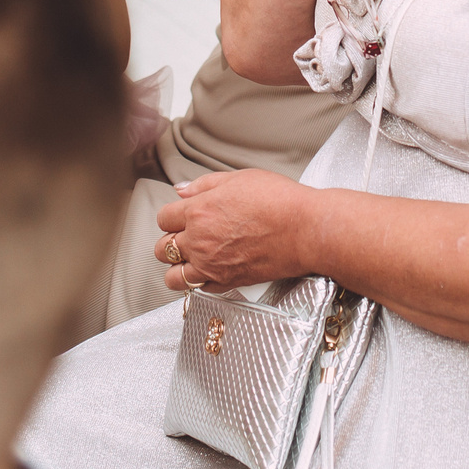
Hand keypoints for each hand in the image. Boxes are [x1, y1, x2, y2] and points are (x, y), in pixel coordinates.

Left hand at [154, 168, 317, 293]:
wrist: (305, 229)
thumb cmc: (279, 202)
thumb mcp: (238, 179)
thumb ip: (204, 185)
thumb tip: (182, 190)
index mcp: (199, 212)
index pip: (163, 218)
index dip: (171, 216)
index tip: (180, 215)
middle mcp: (200, 242)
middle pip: (162, 249)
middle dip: (169, 241)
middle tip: (184, 236)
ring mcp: (212, 266)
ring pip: (173, 277)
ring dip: (176, 268)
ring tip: (189, 259)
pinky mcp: (228, 282)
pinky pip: (199, 289)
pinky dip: (200, 282)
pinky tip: (209, 270)